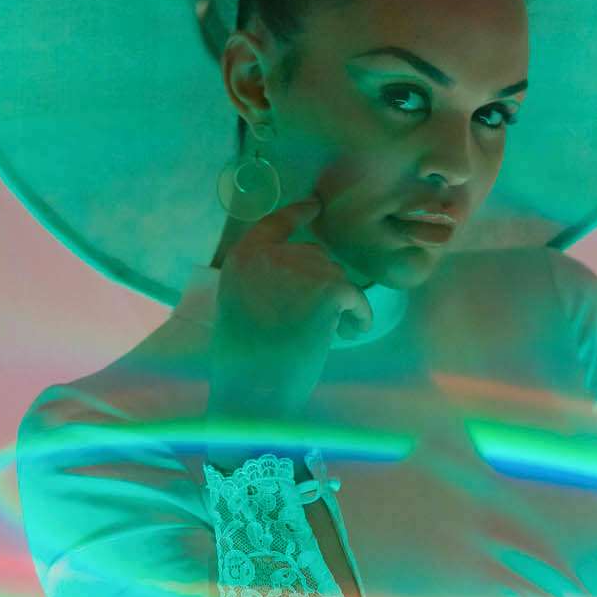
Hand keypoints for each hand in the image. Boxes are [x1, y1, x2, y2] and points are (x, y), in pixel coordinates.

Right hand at [207, 194, 372, 426]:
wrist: (256, 391)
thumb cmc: (243, 365)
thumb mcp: (237, 309)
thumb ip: (260, 282)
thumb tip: (296, 277)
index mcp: (241, 260)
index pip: (273, 223)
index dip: (296, 213)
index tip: (315, 205)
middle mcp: (270, 256)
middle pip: (314, 256)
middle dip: (322, 284)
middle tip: (315, 323)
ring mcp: (301, 269)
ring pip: (338, 277)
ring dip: (340, 305)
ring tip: (327, 337)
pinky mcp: (329, 289)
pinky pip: (356, 297)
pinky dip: (358, 317)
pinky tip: (346, 336)